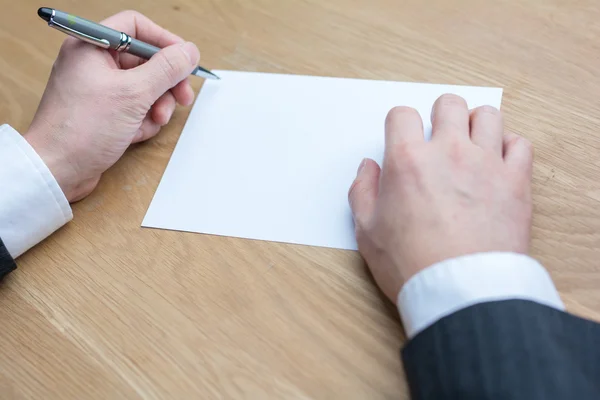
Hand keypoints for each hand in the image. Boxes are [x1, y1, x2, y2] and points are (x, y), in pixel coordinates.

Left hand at [25, 11, 199, 201]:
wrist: (57, 170)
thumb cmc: (82, 129)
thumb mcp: (134, 94)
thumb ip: (166, 69)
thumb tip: (189, 52)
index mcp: (92, 47)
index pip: (135, 27)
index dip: (164, 41)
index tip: (185, 60)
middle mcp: (93, 64)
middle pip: (145, 60)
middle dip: (166, 82)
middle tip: (182, 97)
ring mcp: (98, 89)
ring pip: (144, 87)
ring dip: (157, 105)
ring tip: (156, 120)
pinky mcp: (104, 113)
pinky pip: (135, 108)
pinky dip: (143, 121)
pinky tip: (136, 134)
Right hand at [348, 94, 532, 302]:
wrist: (460, 290)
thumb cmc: (412, 264)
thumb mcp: (367, 232)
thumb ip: (362, 191)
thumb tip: (368, 167)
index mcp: (408, 160)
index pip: (402, 114)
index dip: (399, 123)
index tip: (402, 137)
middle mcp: (448, 152)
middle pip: (449, 105)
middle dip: (440, 114)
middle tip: (439, 135)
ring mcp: (486, 163)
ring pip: (488, 116)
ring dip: (476, 124)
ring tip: (470, 144)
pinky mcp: (516, 182)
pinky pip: (520, 145)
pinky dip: (509, 146)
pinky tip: (498, 161)